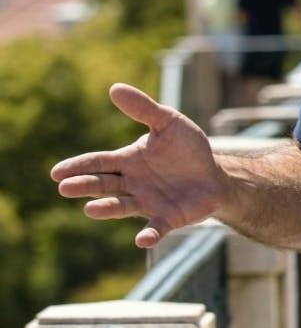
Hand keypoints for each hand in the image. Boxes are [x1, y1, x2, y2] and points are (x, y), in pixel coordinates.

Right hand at [51, 84, 231, 248]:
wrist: (215, 176)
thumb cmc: (188, 150)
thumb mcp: (169, 123)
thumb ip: (144, 109)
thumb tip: (115, 88)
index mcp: (127, 161)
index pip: (97, 162)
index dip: (78, 166)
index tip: (57, 172)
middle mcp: (131, 184)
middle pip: (102, 184)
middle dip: (85, 186)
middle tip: (65, 187)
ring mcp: (147, 202)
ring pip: (121, 207)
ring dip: (106, 209)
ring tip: (91, 209)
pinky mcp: (167, 218)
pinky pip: (156, 228)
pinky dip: (148, 235)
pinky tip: (142, 240)